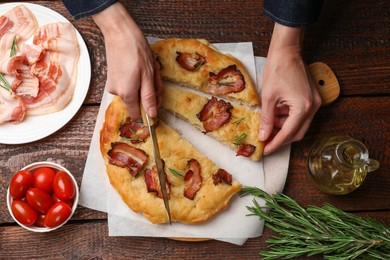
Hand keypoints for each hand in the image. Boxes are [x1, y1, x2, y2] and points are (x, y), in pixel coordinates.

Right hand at [92, 3, 162, 118]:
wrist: (120, 32)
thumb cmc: (136, 51)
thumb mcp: (148, 76)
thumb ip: (149, 98)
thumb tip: (151, 115)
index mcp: (126, 94)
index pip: (137, 114)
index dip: (149, 109)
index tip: (157, 99)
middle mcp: (117, 92)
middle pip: (139, 101)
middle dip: (150, 90)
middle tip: (155, 76)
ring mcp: (114, 84)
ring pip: (136, 90)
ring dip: (146, 82)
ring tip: (149, 67)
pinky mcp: (113, 77)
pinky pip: (130, 83)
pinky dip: (139, 76)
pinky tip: (142, 65)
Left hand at [259, 23, 320, 154]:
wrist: (287, 51)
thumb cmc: (277, 70)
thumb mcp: (268, 97)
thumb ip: (266, 119)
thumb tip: (263, 136)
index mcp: (303, 108)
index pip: (288, 133)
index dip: (275, 144)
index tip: (264, 151)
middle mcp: (313, 107)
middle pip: (297, 133)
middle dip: (280, 138)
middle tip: (265, 141)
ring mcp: (315, 102)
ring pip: (299, 125)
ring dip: (283, 127)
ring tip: (267, 123)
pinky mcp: (312, 98)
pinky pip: (300, 115)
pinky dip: (288, 118)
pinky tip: (275, 114)